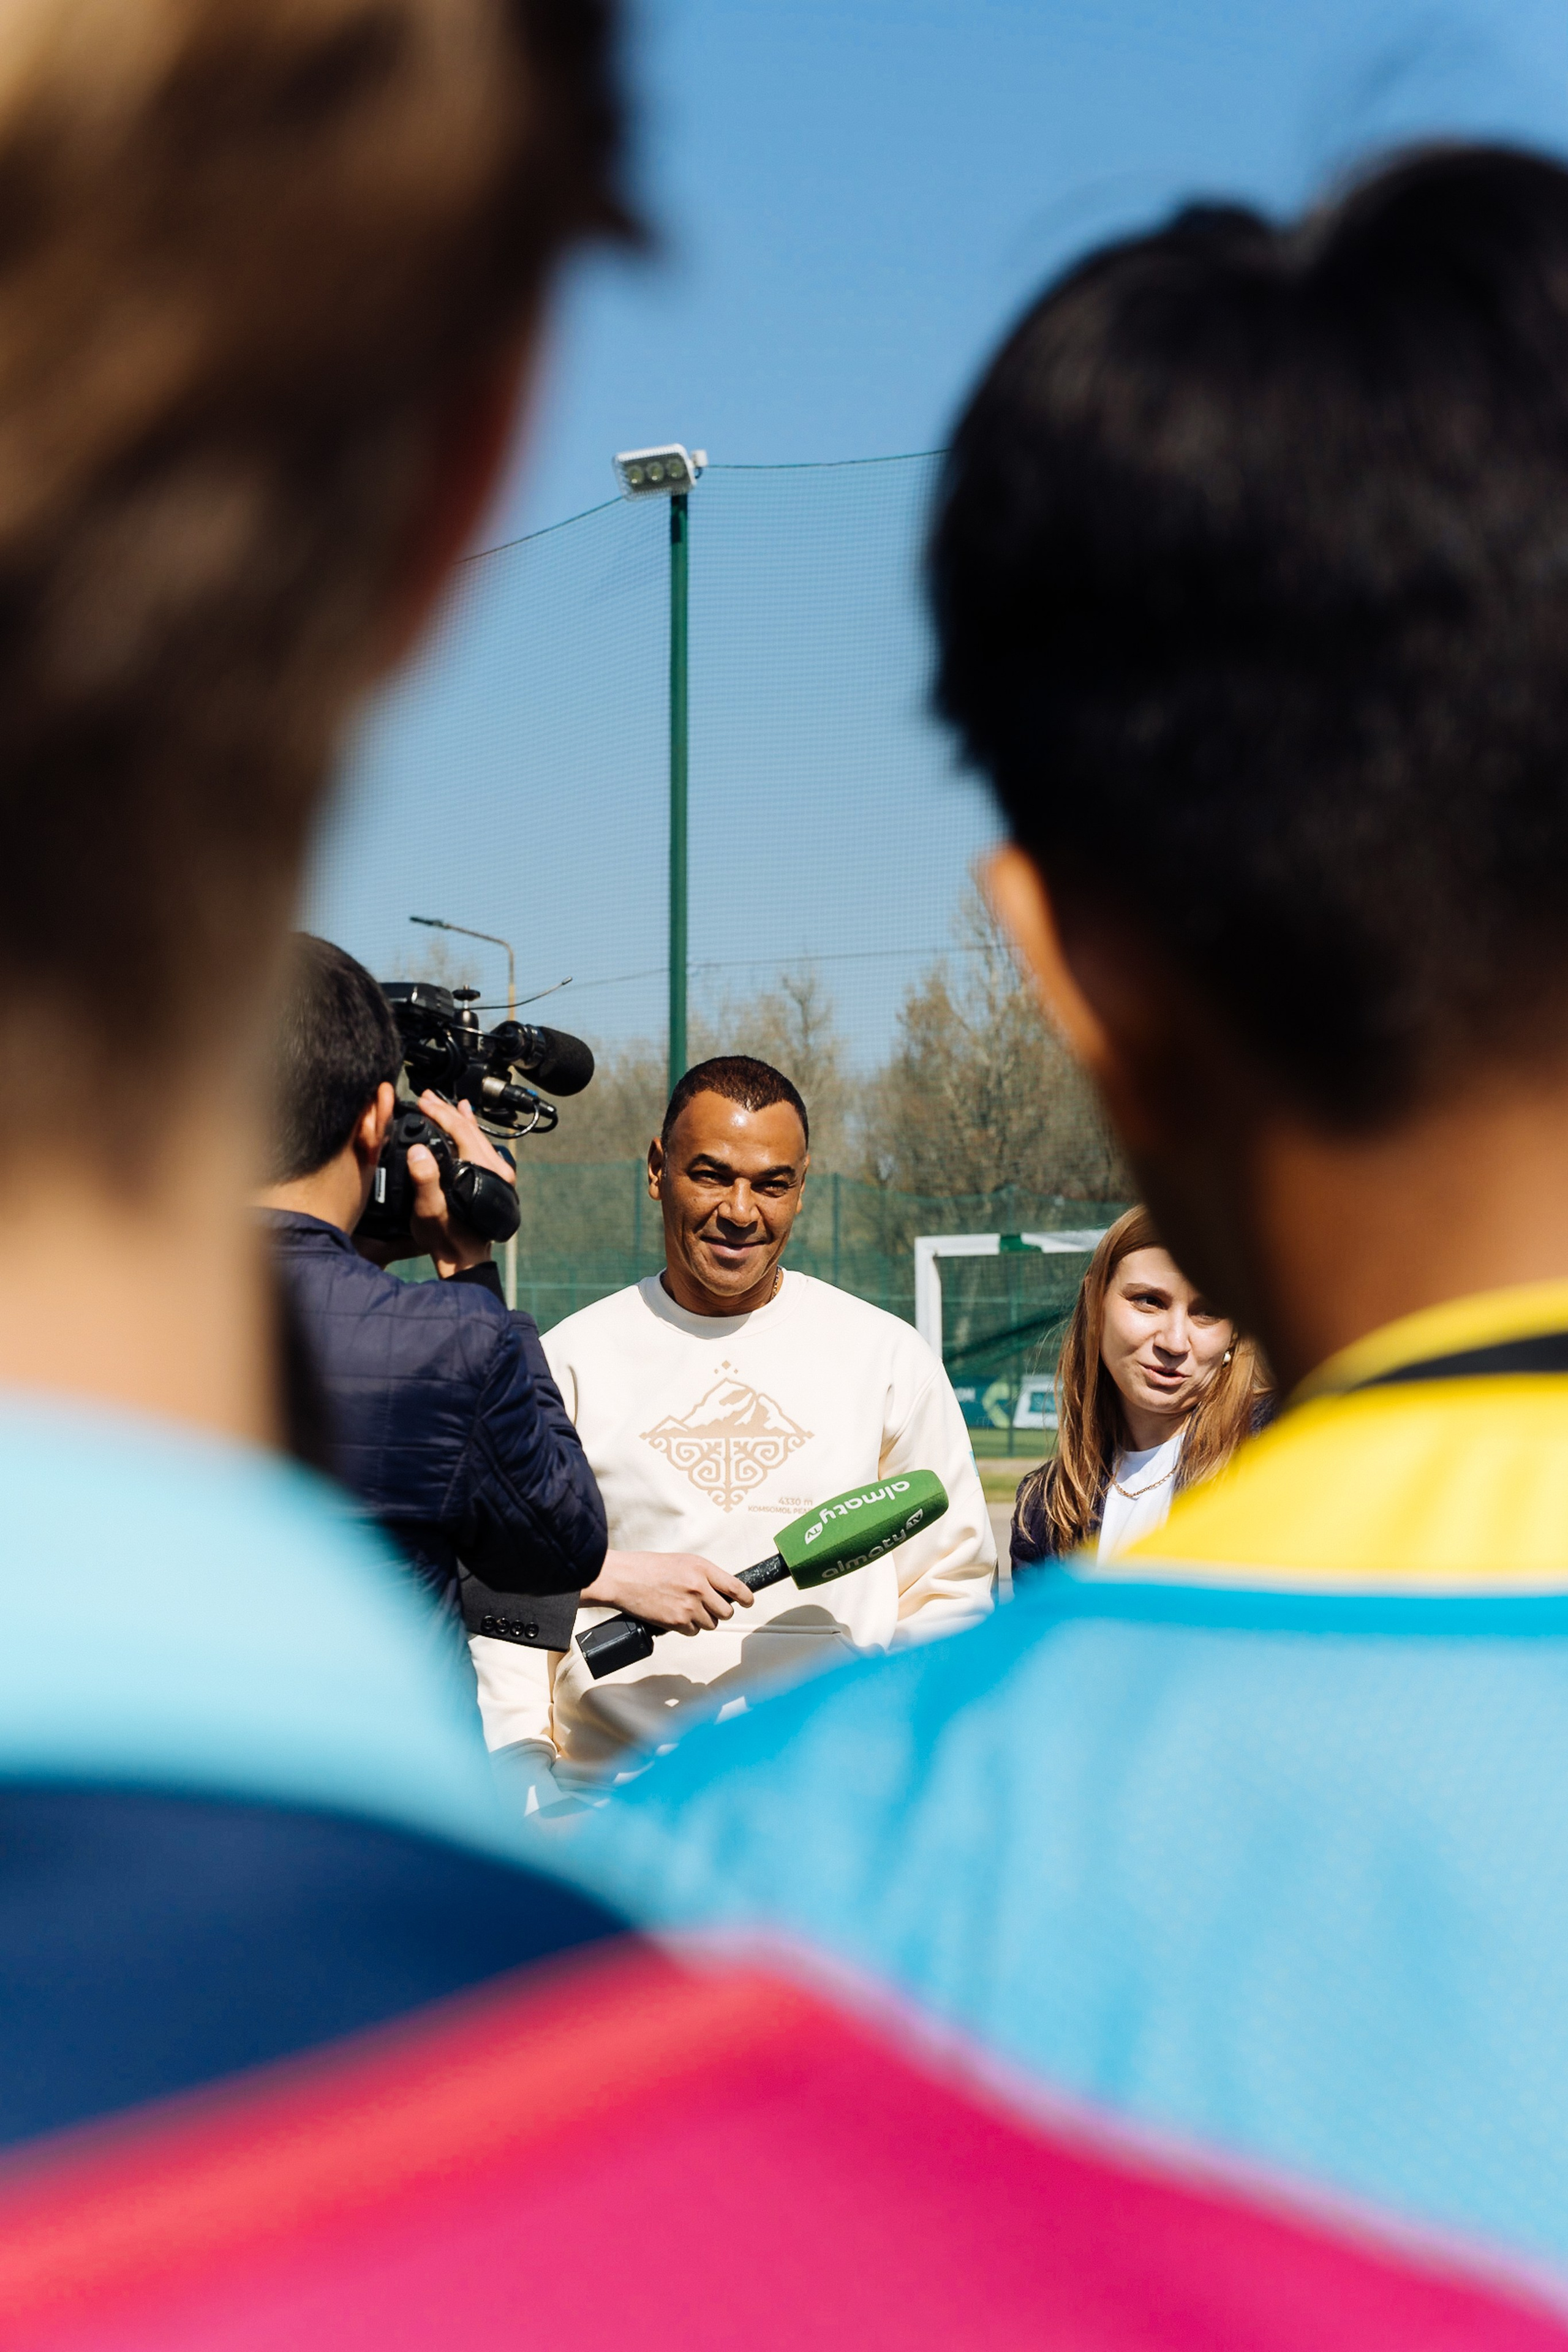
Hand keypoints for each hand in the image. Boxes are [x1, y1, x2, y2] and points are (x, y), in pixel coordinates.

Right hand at [406, 1092, 516, 1276]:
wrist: (463, 1259)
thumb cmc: (446, 1237)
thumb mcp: (429, 1209)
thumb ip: (424, 1179)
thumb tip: (418, 1151)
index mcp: (481, 1170)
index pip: (459, 1130)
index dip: (438, 1113)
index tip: (421, 1101)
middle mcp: (496, 1168)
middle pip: (470, 1129)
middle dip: (446, 1110)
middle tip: (427, 1096)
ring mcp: (498, 1173)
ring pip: (477, 1135)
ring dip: (458, 1118)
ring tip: (445, 1102)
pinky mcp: (494, 1178)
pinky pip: (481, 1146)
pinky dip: (470, 1131)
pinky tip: (465, 1122)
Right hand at [581, 1549, 755, 1634]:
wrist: (624, 1578)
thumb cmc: (650, 1568)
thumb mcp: (682, 1562)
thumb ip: (704, 1575)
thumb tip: (721, 1591)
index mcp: (702, 1568)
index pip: (736, 1587)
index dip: (746, 1597)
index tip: (748, 1601)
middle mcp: (700, 1587)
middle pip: (726, 1611)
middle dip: (718, 1612)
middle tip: (706, 1607)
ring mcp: (689, 1606)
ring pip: (711, 1624)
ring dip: (702, 1620)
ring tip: (684, 1609)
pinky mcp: (678, 1622)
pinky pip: (694, 1631)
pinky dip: (687, 1628)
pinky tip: (674, 1616)